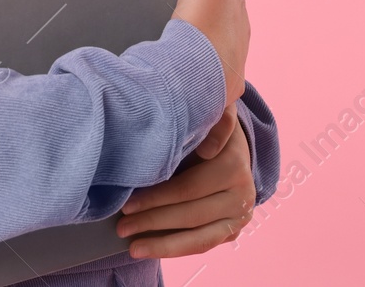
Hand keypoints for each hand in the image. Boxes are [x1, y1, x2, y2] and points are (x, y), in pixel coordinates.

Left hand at [116, 106, 254, 259]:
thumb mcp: (207, 115)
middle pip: (191, 214)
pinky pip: (202, 245)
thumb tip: (207, 149)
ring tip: (132, 248)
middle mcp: (243, 195)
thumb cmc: (207, 128)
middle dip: (152, 222)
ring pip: (199, 238)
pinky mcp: (233, 232)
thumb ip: (209, 122)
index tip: (125, 204)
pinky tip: (150, 249)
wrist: (232, 146)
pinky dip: (175, 249)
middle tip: (121, 226)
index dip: (156, 198)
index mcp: (234, 166)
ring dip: (162, 245)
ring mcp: (240, 216)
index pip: (189, 188)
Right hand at [171, 0, 248, 106]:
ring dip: (196, 43)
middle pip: (216, 18)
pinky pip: (205, 74)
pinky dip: (194, 68)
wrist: (190, 74)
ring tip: (174, 44)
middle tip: (176, 18)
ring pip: (211, 45)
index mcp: (238, 7)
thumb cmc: (201, 23)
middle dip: (199, 16)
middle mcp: (241, 34)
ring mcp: (232, 62)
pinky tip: (179, 66)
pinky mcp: (220, 87)